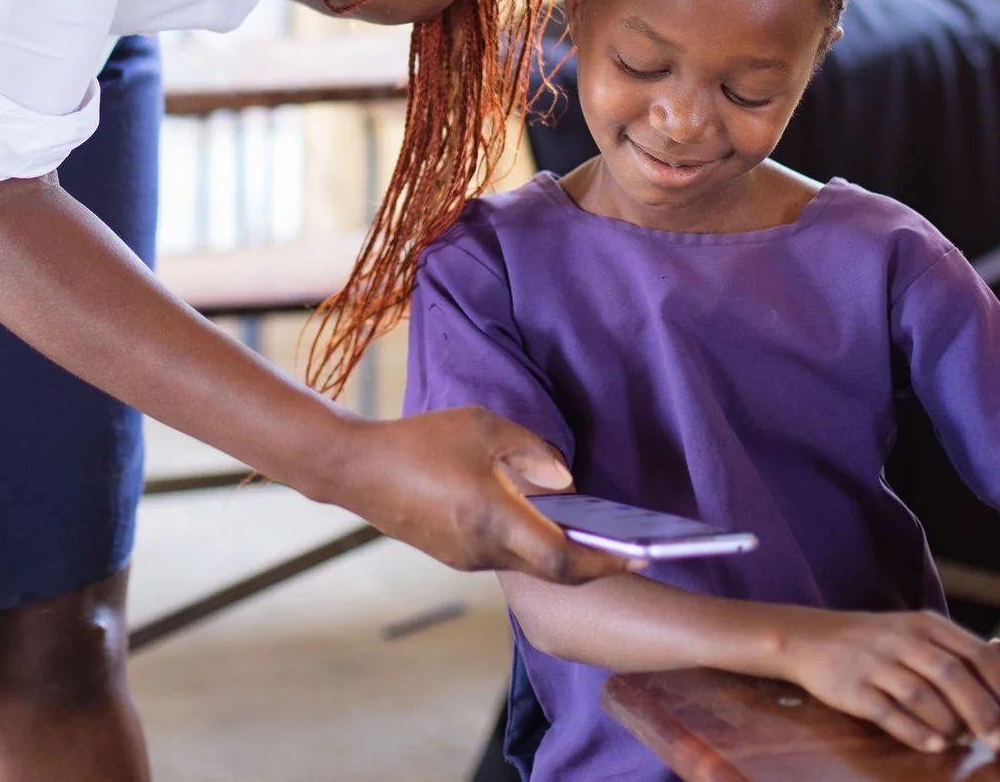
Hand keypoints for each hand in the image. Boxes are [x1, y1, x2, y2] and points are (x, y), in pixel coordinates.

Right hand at [309, 408, 635, 582]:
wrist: (357, 469)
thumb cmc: (420, 441)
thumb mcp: (483, 427)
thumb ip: (532, 450)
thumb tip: (566, 483)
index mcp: (494, 518)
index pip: (563, 558)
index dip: (607, 561)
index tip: (642, 557)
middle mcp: (483, 550)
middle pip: (552, 572)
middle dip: (595, 566)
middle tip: (633, 554)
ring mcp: (466, 559)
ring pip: (528, 566)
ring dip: (562, 556)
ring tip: (597, 535)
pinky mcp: (453, 555)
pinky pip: (506, 557)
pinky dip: (533, 548)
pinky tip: (545, 524)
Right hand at [771, 609, 999, 754]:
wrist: (810, 638)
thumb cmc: (875, 641)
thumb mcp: (914, 631)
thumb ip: (954, 652)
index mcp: (925, 624)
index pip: (976, 652)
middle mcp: (902, 639)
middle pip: (953, 675)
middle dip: (983, 711)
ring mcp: (875, 662)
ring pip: (923, 694)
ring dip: (951, 723)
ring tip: (965, 741)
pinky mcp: (853, 688)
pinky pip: (889, 713)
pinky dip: (916, 731)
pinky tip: (935, 745)